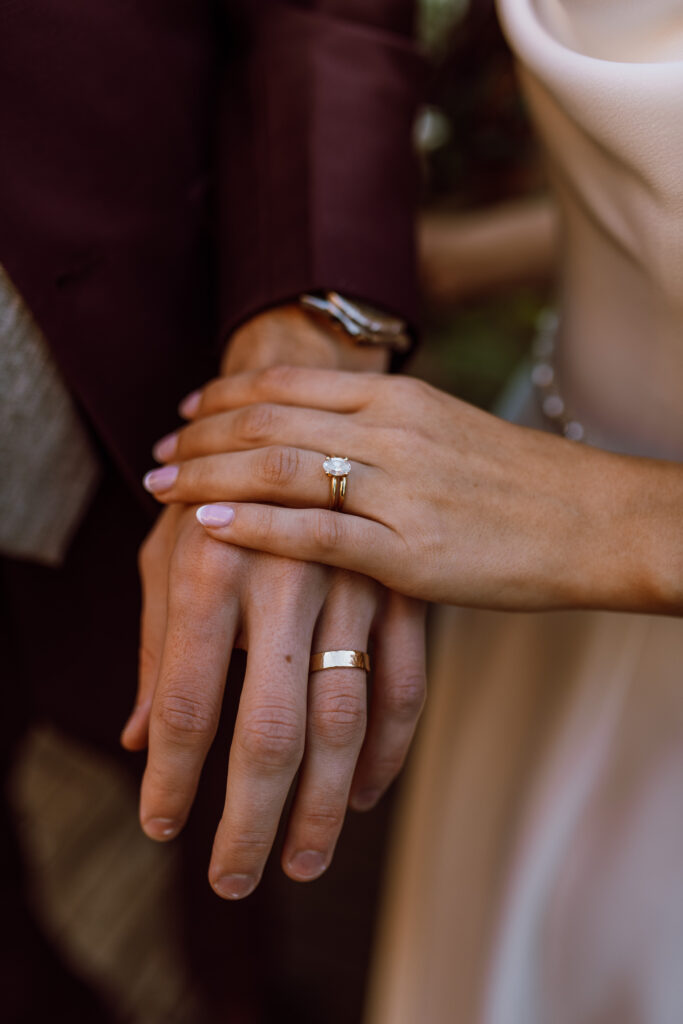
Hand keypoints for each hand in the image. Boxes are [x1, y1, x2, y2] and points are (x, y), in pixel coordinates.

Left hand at [122, 308, 425, 899]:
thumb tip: (134, 739)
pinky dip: (387, 750)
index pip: (187, 703)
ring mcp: (349, 582)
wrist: (322, 398)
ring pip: (343, 719)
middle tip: (235, 882)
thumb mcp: (171, 552)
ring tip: (301, 861)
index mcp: (206, 566)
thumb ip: (159, 646)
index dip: (174, 780)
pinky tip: (365, 794)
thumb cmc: (222, 482)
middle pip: (266, 729)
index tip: (164, 831)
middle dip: (247, 819)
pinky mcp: (402, 583)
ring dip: (322, 803)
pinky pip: (406, 685)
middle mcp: (279, 579)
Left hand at [142, 365, 663, 612]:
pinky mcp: (408, 550)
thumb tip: (325, 435)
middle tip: (156, 453)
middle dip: (198, 435)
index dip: (224, 397)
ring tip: (160, 487)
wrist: (592, 520)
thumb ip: (382, 428)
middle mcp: (389, 430)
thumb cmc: (520, 481)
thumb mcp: (447, 430)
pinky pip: (314, 533)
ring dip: (206, 475)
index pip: (286, 385)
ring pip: (276, 468)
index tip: (185, 411)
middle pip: (266, 420)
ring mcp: (397, 488)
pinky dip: (254, 528)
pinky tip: (207, 527)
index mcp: (397, 397)